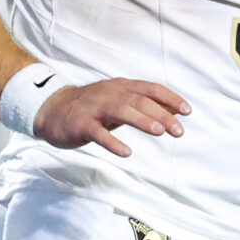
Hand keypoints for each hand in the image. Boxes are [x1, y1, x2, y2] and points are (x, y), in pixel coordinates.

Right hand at [35, 78, 191, 157]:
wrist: (52, 109)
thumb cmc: (91, 107)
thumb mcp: (118, 101)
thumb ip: (142, 106)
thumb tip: (174, 113)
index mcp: (121, 87)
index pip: (151, 89)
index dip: (170, 99)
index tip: (187, 111)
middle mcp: (110, 94)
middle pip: (140, 101)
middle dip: (162, 114)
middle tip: (178, 131)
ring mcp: (94, 108)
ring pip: (122, 111)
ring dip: (142, 121)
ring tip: (159, 132)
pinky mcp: (81, 124)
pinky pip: (98, 133)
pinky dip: (113, 142)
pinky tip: (126, 153)